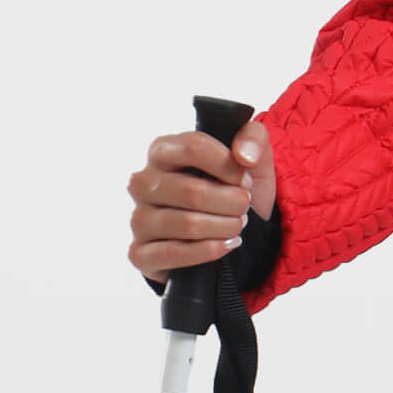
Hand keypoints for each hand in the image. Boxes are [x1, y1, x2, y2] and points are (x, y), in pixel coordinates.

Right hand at [127, 118, 276, 288]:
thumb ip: (253, 138)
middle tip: (244, 208)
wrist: (232, 237)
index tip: (246, 182)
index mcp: (162, 151)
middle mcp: (143, 182)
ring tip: (237, 226)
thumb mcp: (252, 159)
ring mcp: (139, 218)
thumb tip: (243, 156)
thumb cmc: (233, 192)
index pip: (195, 148)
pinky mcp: (141, 253)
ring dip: (225, 227)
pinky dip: (209, 251)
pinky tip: (225, 245)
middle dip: (232, 203)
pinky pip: (174, 253)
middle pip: (193, 191)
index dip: (230, 167)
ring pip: (187, 224)